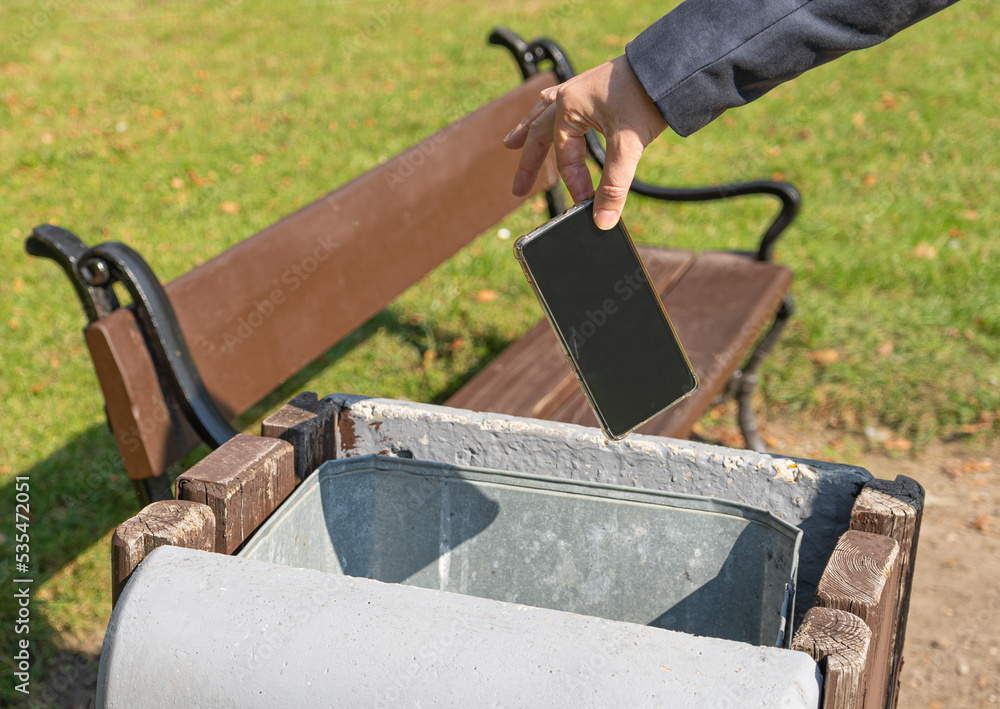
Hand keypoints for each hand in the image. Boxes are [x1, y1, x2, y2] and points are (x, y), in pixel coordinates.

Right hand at [503, 55, 667, 228]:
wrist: (671, 67)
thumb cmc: (647, 98)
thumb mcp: (628, 146)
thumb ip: (614, 186)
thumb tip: (603, 221)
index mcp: (568, 108)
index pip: (566, 159)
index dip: (576, 184)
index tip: (586, 205)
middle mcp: (568, 97)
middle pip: (540, 135)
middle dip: (529, 164)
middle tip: (518, 190)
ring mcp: (579, 89)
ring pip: (545, 114)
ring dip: (529, 130)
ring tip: (512, 144)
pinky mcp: (593, 86)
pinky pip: (562, 99)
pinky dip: (549, 107)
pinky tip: (544, 103)